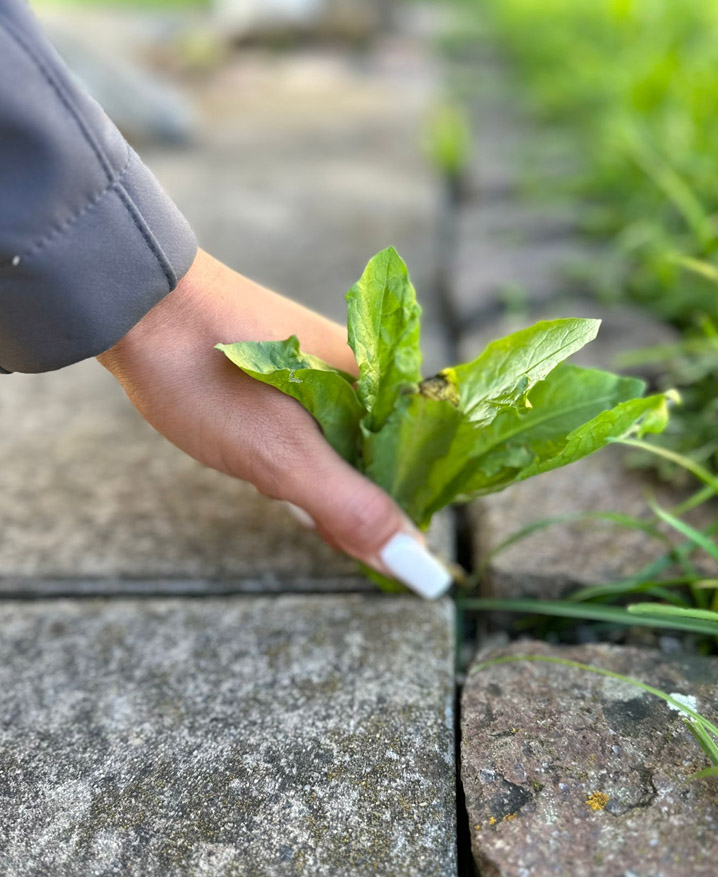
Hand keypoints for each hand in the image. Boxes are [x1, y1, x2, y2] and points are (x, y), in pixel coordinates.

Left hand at [97, 249, 450, 597]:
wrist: (129, 302)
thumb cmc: (209, 375)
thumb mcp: (283, 454)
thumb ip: (351, 507)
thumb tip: (415, 562)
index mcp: (377, 380)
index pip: (419, 459)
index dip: (395, 508)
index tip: (361, 537)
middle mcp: (355, 370)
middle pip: (377, 457)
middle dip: (342, 494)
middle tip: (285, 489)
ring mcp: (315, 368)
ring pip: (335, 445)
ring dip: (307, 475)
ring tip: (258, 462)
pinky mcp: (277, 370)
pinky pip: (301, 427)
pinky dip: (283, 453)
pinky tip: (250, 451)